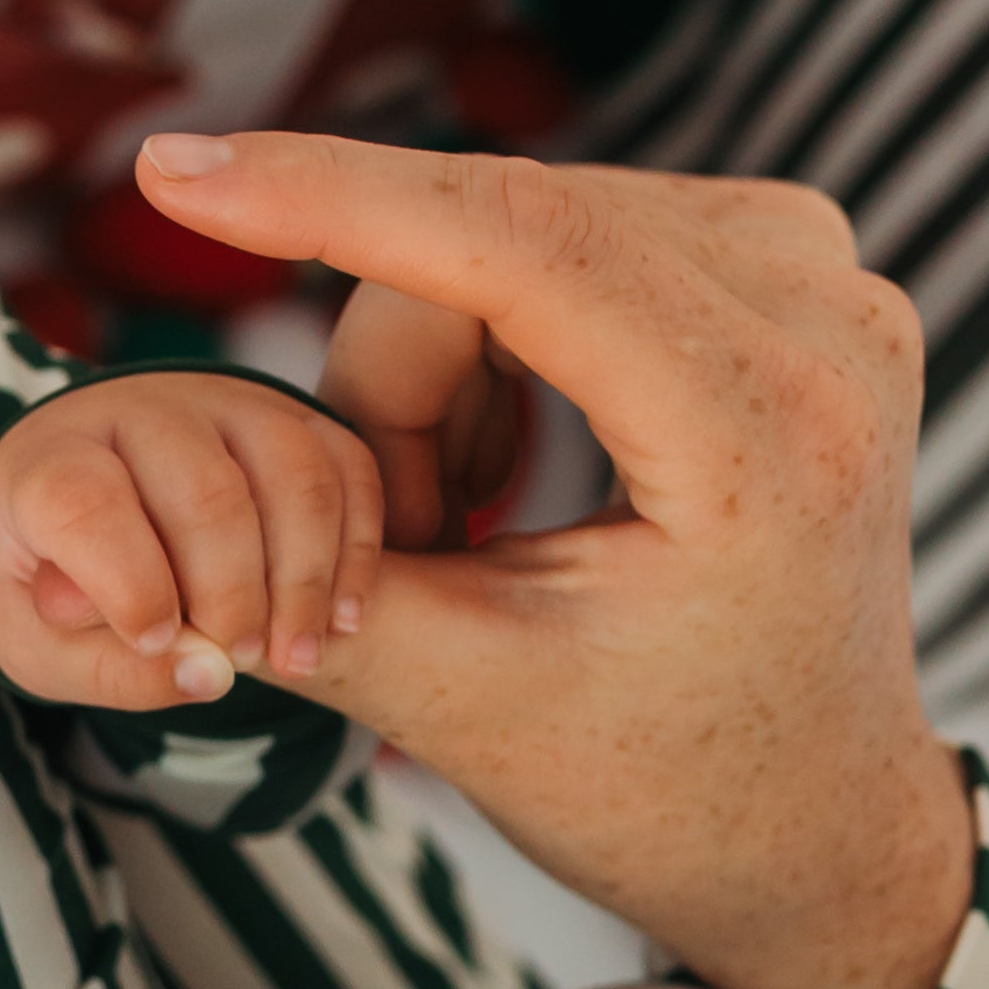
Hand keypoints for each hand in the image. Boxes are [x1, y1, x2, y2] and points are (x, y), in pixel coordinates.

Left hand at [0, 370, 385, 702]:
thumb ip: (113, 670)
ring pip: (291, 473)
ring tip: (297, 658)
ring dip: (305, 578)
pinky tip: (342, 621)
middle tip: (239, 663)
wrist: (99, 515)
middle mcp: (137, 411)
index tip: (156, 641)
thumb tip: (209, 675)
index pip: (85, 504)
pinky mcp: (291, 414)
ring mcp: (222, 402)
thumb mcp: (49, 650)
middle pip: (207, 493)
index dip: (129, 584)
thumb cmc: (64, 589)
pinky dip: (356, 549)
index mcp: (46, 462)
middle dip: (234, 596)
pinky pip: (346, 465)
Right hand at [135, 134, 973, 988]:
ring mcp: (817, 268)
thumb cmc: (663, 786)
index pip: (522, 241)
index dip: (332, 198)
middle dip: (390, 381)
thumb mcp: (468, 704)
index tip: (173, 172)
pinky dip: (493, 340)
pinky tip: (518, 458)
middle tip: (398, 542)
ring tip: (469, 520)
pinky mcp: (787, 257)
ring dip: (439, 367)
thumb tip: (165, 476)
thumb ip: (316, 583)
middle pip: (495, 241)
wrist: (817, 817)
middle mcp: (824, 313)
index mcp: (771, 434)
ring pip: (512, 230)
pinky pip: (561, 236)